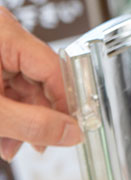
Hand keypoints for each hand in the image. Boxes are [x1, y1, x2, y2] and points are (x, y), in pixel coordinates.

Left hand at [0, 8, 81, 159]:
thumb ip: (34, 125)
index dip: (65, 103)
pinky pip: (3, 85)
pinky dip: (5, 111)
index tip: (73, 129)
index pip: (53, 68)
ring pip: (20, 86)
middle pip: (38, 79)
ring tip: (11, 146)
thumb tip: (73, 134)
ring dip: (19, 120)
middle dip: (37, 117)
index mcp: (3, 33)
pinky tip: (2, 135)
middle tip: (40, 145)